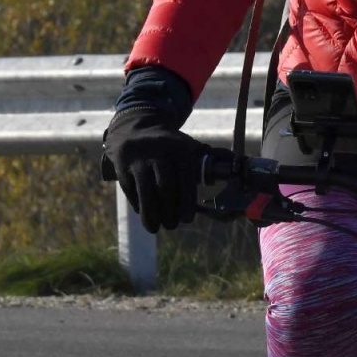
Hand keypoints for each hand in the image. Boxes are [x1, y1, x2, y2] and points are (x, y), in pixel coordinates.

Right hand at [101, 106, 208, 232]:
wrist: (134, 129)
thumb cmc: (168, 146)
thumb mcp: (187, 145)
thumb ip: (207, 158)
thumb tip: (233, 164)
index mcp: (180, 148)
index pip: (185, 178)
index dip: (187, 201)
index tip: (187, 219)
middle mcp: (159, 152)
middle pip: (165, 187)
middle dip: (169, 211)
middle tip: (172, 225)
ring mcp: (139, 159)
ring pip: (146, 191)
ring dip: (151, 214)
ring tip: (155, 227)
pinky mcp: (123, 166)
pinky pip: (131, 191)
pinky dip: (138, 206)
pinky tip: (145, 214)